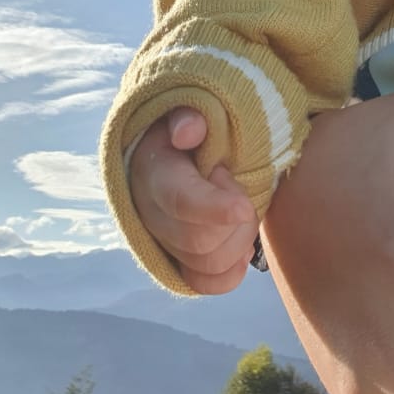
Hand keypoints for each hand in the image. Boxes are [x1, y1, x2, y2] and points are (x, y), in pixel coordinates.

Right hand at [129, 107, 257, 293]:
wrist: (183, 146)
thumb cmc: (194, 126)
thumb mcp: (188, 110)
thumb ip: (189, 115)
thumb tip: (188, 132)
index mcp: (153, 171)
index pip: (179, 200)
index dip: (214, 208)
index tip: (243, 204)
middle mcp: (150, 213)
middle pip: (199, 240)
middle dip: (234, 218)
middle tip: (238, 187)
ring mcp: (162, 241)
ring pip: (208, 264)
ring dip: (239, 241)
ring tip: (240, 209)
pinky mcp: (177, 261)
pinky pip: (205, 283)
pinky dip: (231, 271)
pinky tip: (241, 245)